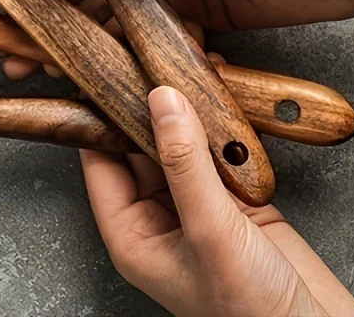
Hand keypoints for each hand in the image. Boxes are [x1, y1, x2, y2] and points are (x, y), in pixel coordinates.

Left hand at [83, 86, 353, 316]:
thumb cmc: (252, 314)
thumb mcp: (210, 232)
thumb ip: (186, 164)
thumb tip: (162, 101)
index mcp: (132, 233)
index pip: (100, 160)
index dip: (101, 117)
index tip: (107, 74)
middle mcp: (158, 218)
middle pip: (140, 147)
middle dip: (148, 107)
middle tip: (150, 61)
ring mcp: (196, 207)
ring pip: (180, 145)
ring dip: (187, 112)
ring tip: (185, 69)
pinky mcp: (234, 201)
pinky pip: (217, 152)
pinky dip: (221, 126)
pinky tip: (222, 96)